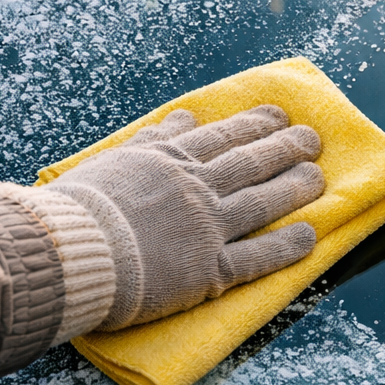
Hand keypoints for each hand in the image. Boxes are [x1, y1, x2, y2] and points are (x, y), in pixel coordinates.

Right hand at [50, 105, 324, 329]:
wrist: (66, 252)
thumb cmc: (75, 208)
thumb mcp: (113, 160)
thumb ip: (153, 139)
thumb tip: (184, 115)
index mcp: (170, 161)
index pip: (224, 136)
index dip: (256, 124)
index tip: (279, 115)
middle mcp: (196, 189)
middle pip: (252, 163)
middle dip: (287, 147)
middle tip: (312, 139)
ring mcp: (207, 227)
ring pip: (263, 202)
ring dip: (295, 187)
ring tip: (318, 176)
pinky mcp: (208, 269)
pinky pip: (258, 255)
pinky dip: (286, 246)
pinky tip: (309, 236)